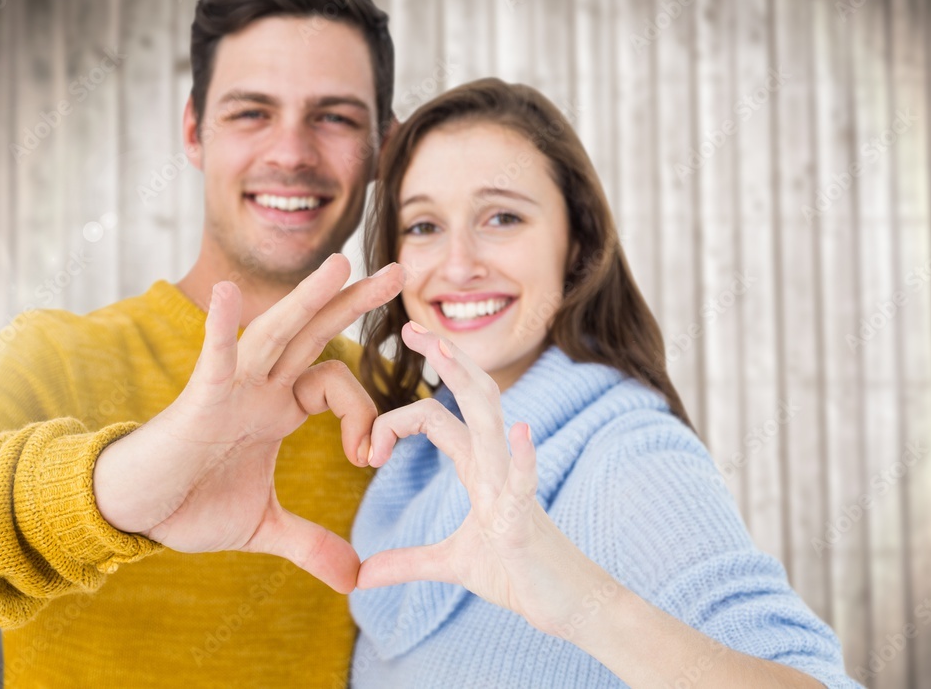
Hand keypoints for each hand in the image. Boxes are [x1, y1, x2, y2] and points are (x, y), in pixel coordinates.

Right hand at [93, 255, 403, 593]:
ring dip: (308, 298)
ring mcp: (231, 388)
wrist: (136, 515)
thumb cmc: (191, 506)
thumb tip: (355, 579)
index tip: (368, 459)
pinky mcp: (198, 400)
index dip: (366, 414)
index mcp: (279, 408)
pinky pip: (212, 357)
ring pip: (276, 333)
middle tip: (399, 273)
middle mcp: (261, 387)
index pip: (338, 384)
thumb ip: (312, 545)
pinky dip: (220, 327)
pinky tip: (227, 293)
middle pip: (316, 334)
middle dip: (354, 302)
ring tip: (341, 263)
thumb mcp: (265, 528)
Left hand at [357, 322, 614, 634]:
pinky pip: (526, 481)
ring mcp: (513, 486)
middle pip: (470, 396)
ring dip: (468, 383)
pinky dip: (524, 458)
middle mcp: (496, 464)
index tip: (367, 450)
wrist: (569, 605)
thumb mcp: (453, 565)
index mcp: (478, 467)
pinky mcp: (526, 520)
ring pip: (491, 421)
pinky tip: (521, 432)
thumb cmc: (518, 574)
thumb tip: (362, 576)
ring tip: (446, 350)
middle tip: (410, 326)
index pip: (436, 418)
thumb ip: (408, 563)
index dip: (396, 418)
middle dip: (444, 358)